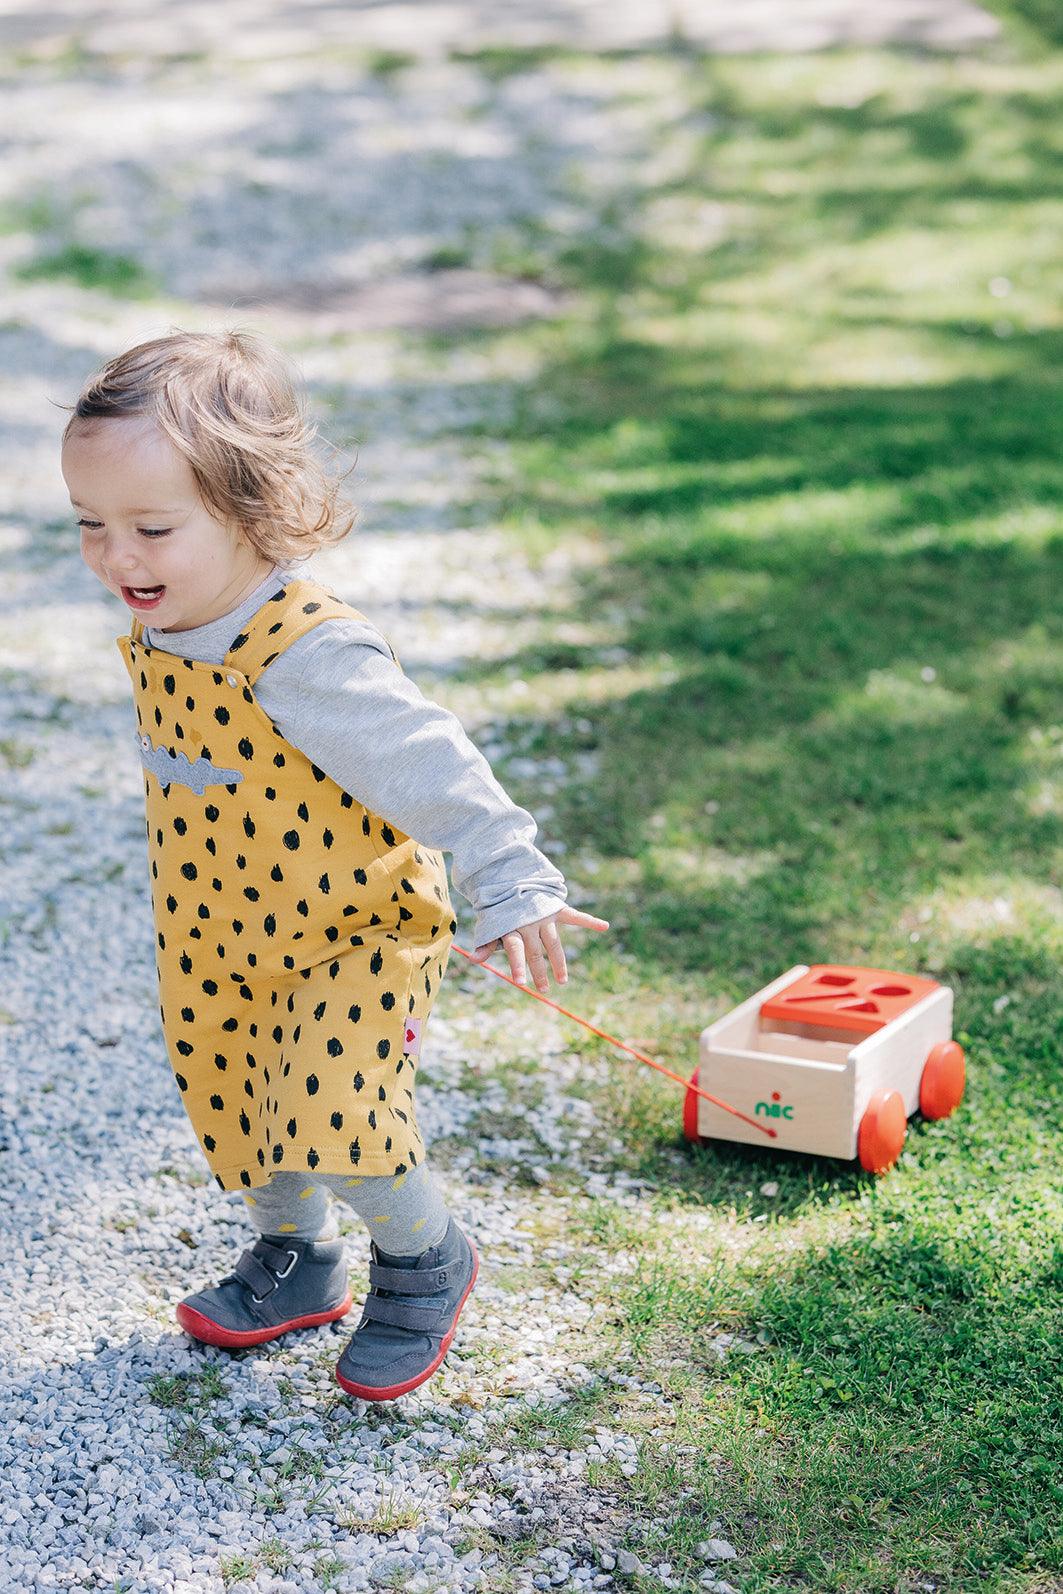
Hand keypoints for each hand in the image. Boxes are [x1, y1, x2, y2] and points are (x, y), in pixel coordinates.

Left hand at [471, 906, 609, 991]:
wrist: (511, 877)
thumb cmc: (500, 908)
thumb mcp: (490, 924)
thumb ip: (486, 943)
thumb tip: (473, 961)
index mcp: (511, 927)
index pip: (515, 949)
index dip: (517, 965)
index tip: (520, 983)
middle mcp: (529, 923)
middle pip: (535, 951)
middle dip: (538, 971)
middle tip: (543, 990)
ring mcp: (544, 916)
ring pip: (553, 943)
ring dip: (559, 962)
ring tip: (562, 980)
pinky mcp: (557, 908)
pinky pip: (574, 916)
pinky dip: (589, 921)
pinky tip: (604, 927)